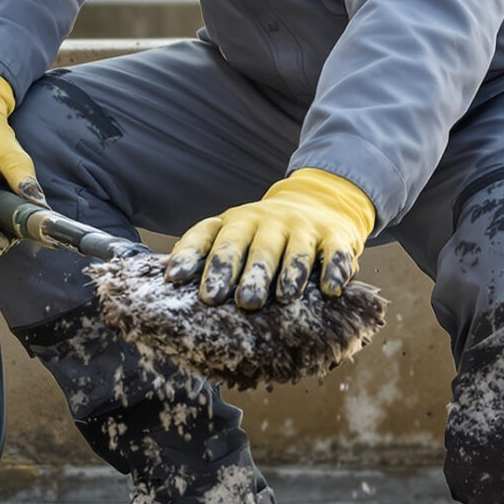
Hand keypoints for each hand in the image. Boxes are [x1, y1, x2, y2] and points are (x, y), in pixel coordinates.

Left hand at [165, 168, 373, 309]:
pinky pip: (335, 252)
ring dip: (290, 272)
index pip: (208, 235)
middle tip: (236, 301)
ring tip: (284, 297)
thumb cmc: (265, 232)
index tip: (173, 278)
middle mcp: (267, 221)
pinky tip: (330, 289)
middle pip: (252, 246)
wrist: (320, 201)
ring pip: (295, 249)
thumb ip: (207, 254)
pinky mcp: (334, 236)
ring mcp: (302, 227)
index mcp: (235, 222)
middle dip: (242, 271)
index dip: (190, 255)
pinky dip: (334, 269)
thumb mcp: (234, 234)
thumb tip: (169, 284)